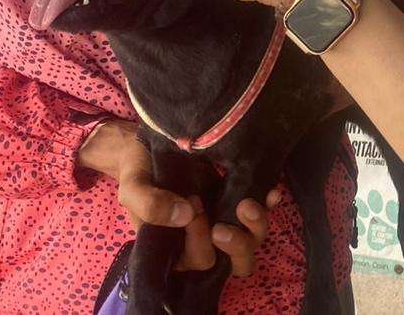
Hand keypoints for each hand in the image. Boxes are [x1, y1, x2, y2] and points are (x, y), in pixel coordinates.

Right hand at [79, 120, 279, 275]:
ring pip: (250, 241)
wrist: (150, 142)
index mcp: (175, 247)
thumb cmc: (138, 170)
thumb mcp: (132, 186)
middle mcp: (203, 239)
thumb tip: (185, 215)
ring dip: (256, 225)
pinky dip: (268, 205)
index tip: (193, 204)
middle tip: (233, 210)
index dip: (199, 239)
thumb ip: (149, 205)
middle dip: (238, 242)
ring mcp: (222, 219)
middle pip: (230, 261)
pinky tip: (271, 192)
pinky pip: (259, 212)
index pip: (197, 260)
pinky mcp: (235, 198)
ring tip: (248, 203)